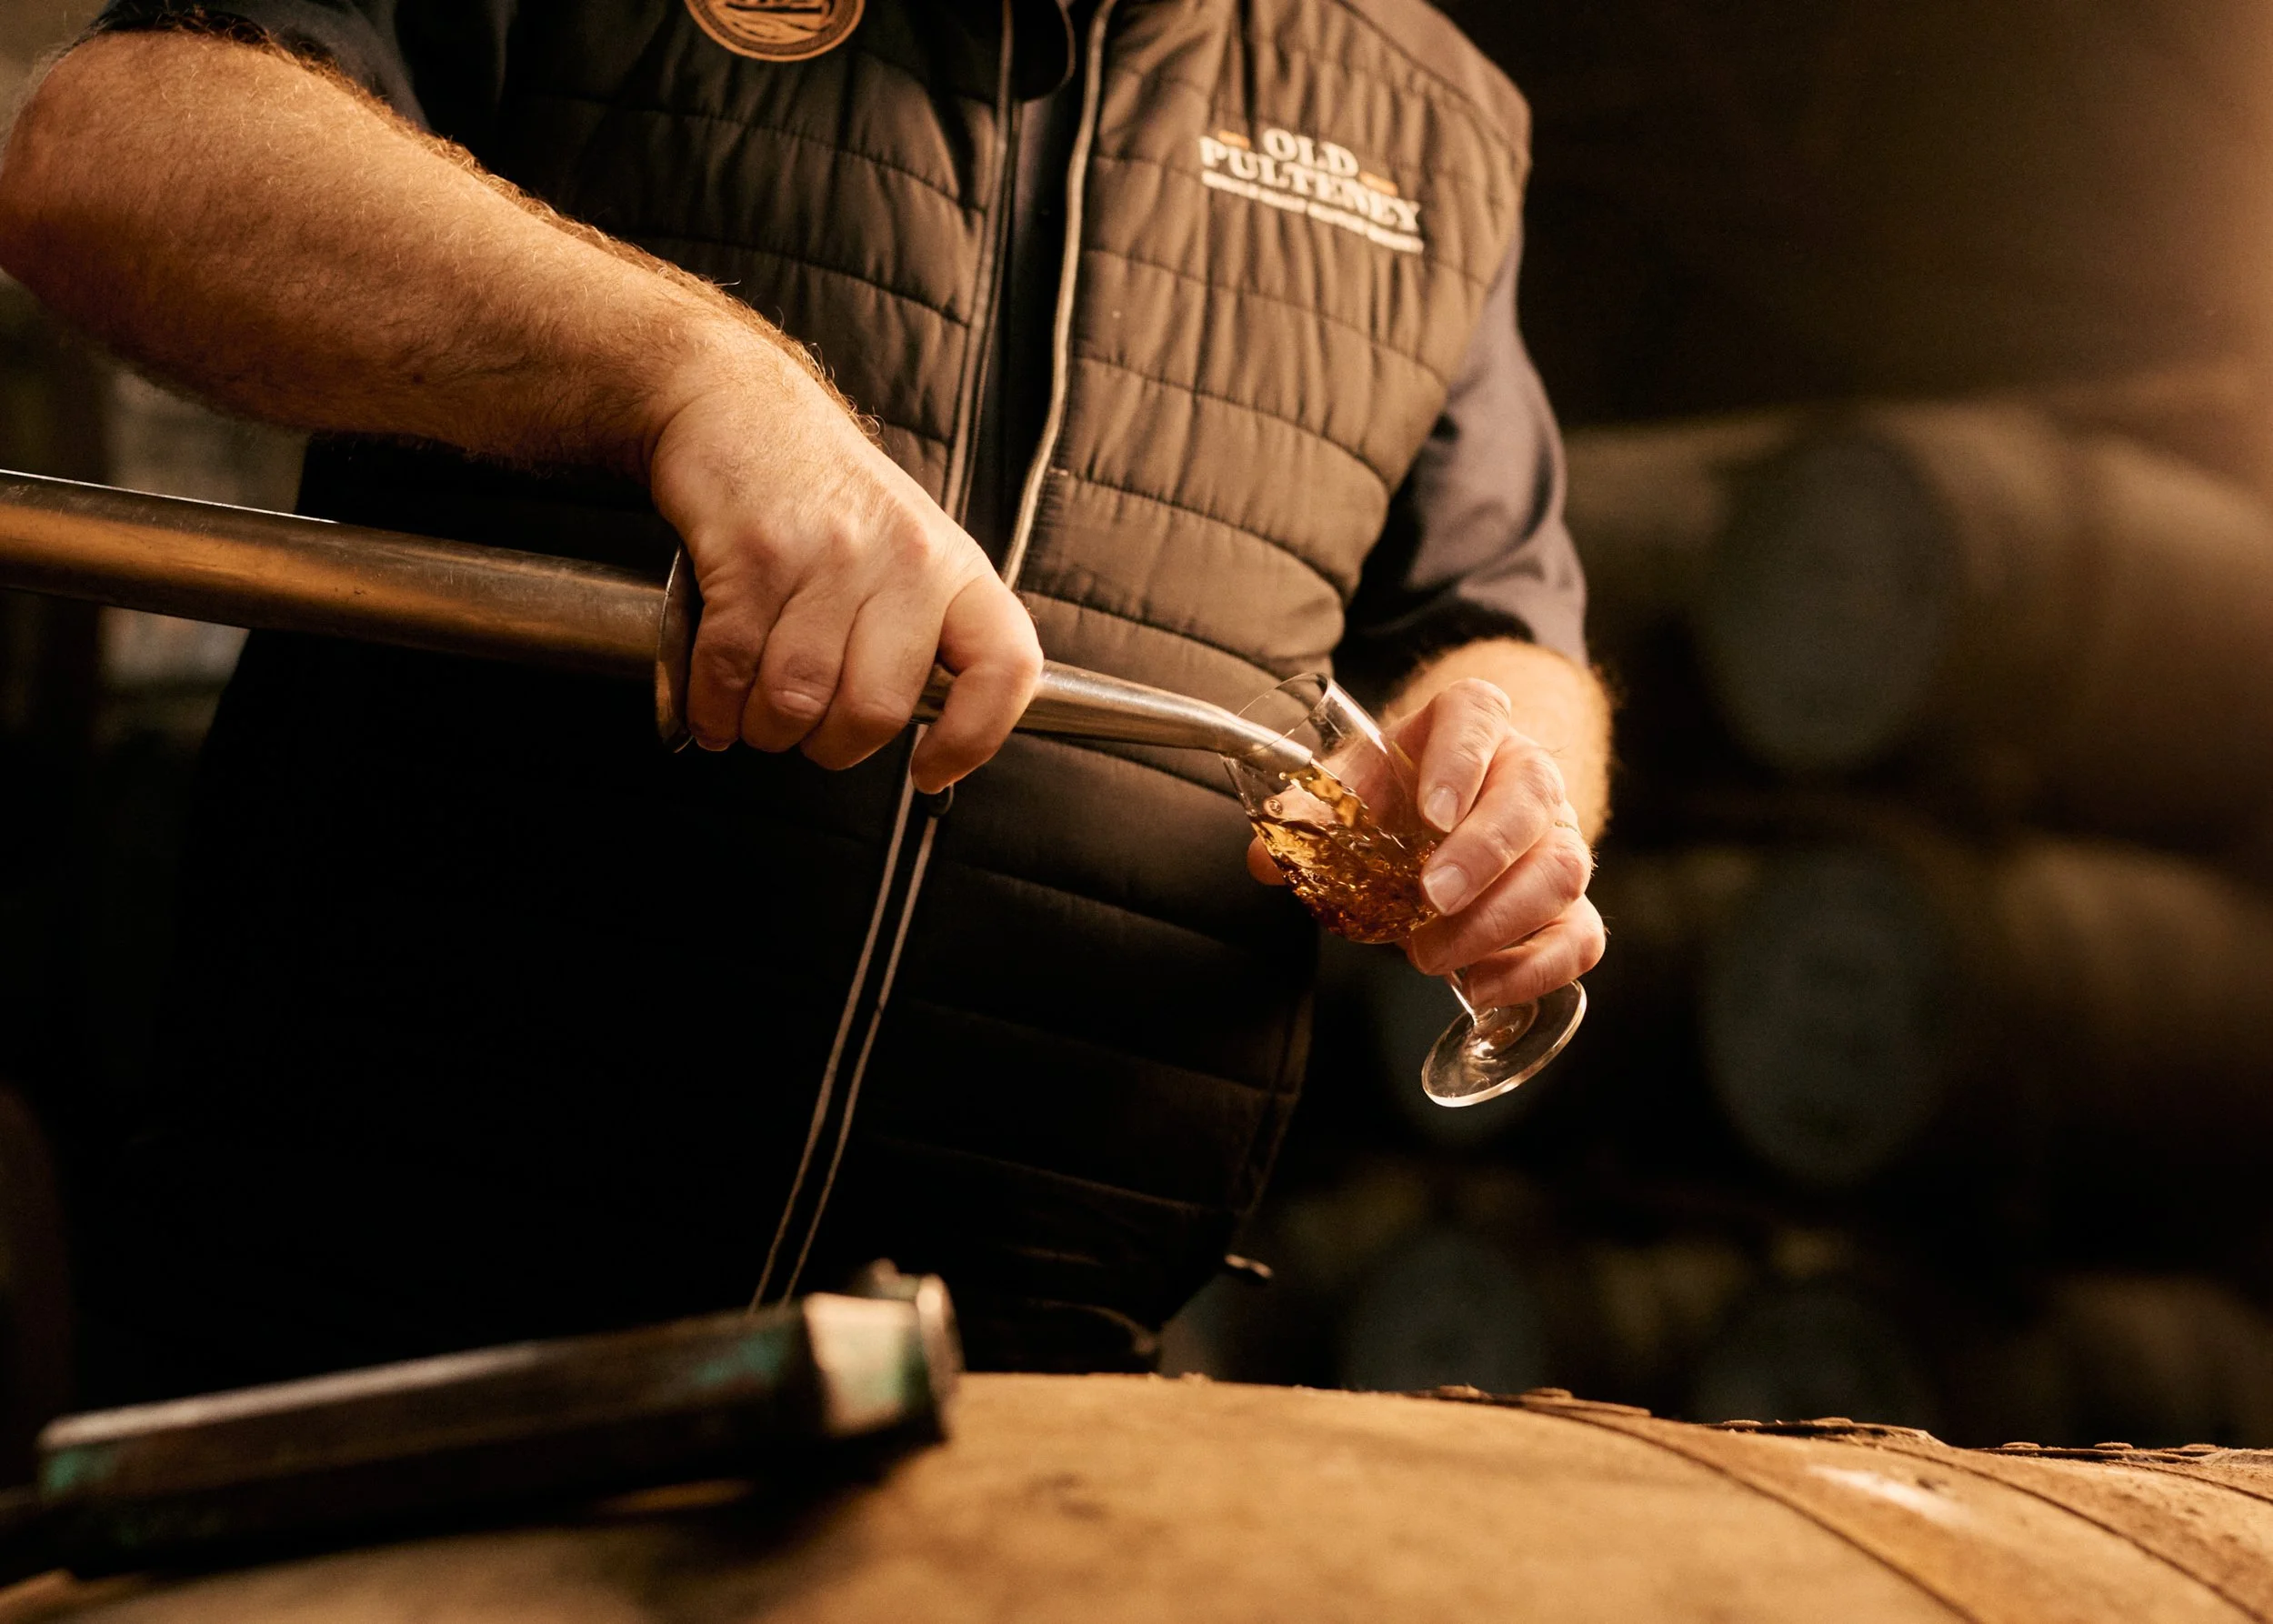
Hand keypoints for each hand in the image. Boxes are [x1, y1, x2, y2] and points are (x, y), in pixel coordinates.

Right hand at [645, 337, 1041, 791]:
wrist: (742, 409)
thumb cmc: (829, 499)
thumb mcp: (912, 552)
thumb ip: (927, 637)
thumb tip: (933, 738)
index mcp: (956, 570)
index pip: (1005, 668)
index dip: (975, 738)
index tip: (930, 770)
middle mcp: (905, 560)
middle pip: (876, 711)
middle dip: (829, 747)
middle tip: (807, 733)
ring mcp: (829, 555)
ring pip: (796, 701)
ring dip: (763, 729)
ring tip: (754, 713)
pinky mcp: (753, 553)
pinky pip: (732, 669)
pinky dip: (713, 705)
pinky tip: (712, 701)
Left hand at [1246, 677, 1604, 1005]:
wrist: (1452, 806)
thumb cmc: (1401, 791)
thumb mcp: (1352, 786)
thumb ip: (1311, 816)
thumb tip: (1266, 861)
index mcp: (1472, 722)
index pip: (1479, 715)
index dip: (1460, 761)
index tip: (1430, 813)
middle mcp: (1526, 772)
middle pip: (1532, 797)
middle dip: (1482, 853)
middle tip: (1430, 899)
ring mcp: (1557, 836)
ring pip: (1562, 868)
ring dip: (1500, 920)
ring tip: (1432, 955)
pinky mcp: (1569, 901)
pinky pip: (1579, 936)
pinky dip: (1536, 969)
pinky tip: (1481, 988)